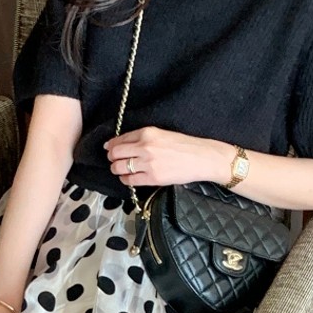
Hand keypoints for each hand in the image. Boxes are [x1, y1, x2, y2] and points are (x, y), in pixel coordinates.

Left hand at [104, 127, 232, 187]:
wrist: (202, 157)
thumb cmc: (184, 145)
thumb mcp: (162, 134)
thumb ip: (142, 138)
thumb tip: (121, 143)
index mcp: (147, 132)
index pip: (119, 139)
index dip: (111, 146)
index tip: (109, 149)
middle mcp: (145, 146)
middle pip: (115, 154)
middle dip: (111, 158)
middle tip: (114, 161)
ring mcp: (148, 163)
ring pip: (119, 168)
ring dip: (117, 170)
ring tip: (121, 170)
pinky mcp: (152, 178)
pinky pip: (130, 180)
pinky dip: (126, 180)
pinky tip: (130, 178)